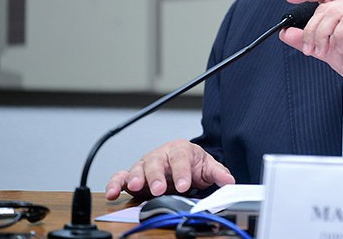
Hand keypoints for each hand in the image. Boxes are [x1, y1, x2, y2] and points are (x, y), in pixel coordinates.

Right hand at [105, 139, 234, 199]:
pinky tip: (112, 193)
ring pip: (138, 168)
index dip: (182, 172)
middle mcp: (160, 155)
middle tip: (159, 189)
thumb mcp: (206, 166)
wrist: (181, 161)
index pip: (180, 159)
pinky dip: (115, 183)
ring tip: (135, 187)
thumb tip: (229, 181)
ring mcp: (145, 165)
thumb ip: (217, 173)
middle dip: (157, 176)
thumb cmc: (191, 162)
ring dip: (135, 178)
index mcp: (180, 150)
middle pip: (156, 162)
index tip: (184, 185)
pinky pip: (121, 177)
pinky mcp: (133, 175)